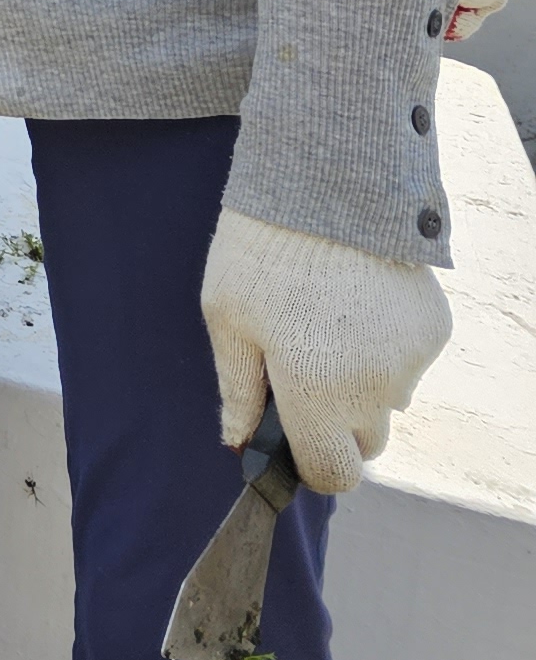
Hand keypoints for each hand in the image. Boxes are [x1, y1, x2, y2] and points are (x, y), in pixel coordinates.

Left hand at [200, 209, 451, 494]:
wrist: (327, 185)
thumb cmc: (261, 251)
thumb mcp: (226, 317)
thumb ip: (237, 389)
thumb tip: (238, 442)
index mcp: (317, 393)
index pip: (333, 474)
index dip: (311, 465)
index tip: (291, 439)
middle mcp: (374, 389)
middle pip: (364, 440)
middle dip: (335, 422)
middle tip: (301, 370)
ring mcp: (411, 361)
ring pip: (388, 398)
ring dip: (360, 381)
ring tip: (324, 321)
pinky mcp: (434, 330)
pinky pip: (407, 361)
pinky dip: (384, 346)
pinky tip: (353, 300)